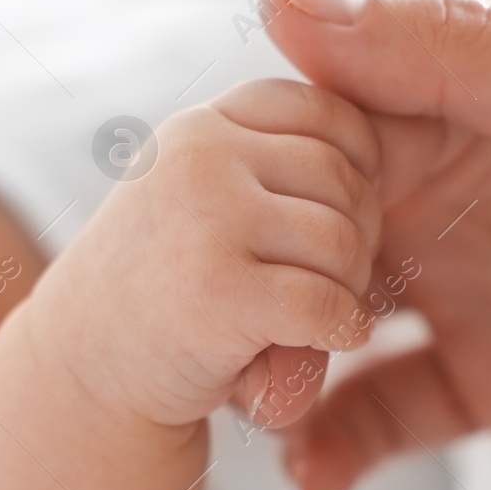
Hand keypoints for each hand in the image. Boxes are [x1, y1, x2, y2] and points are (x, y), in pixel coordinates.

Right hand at [37, 78, 381, 431]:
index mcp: (202, 125)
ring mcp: (204, 218)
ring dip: (350, 291)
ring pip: (341, 243)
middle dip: (359, 239)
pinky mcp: (216, 292)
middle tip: (330, 283)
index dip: (359, 170)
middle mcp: (199, 155)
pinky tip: (329, 343)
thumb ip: (280, 164)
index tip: (340, 221)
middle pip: (343, 180)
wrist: (85, 378)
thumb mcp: (209, 199)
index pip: (327, 111)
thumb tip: (405, 138)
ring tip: (315, 317)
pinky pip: (326, 303)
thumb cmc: (168, 291)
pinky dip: (343, 331)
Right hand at [260, 0, 490, 489]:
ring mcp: (483, 288)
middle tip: (224, 340)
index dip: (271, 169)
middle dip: (258, 278)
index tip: (224, 228)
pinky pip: (397, 409)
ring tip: (255, 410)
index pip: (333, 113)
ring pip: (336, 319)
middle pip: (314, 223)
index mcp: (487, 95)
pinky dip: (344, 438)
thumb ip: (464, 51)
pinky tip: (312, 468)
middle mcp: (468, 187)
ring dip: (281, 362)